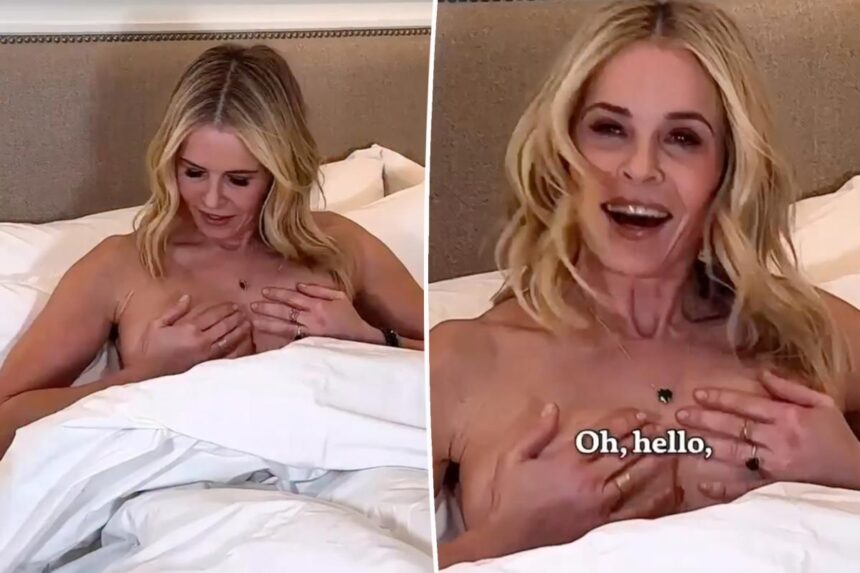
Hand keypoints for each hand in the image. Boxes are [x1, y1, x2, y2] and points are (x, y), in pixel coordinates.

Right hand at [132, 295, 253, 378]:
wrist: (144, 372)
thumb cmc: (148, 347)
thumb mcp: (157, 324)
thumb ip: (175, 311)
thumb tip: (187, 297)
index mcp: (188, 329)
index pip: (212, 316)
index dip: (225, 309)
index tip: (233, 304)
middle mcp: (200, 341)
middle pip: (224, 326)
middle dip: (235, 318)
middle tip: (244, 312)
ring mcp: (204, 354)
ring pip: (228, 340)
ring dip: (239, 331)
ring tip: (248, 324)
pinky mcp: (204, 365)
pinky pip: (224, 355)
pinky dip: (235, 349)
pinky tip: (243, 344)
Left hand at [250, 283, 376, 343]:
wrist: (360, 339)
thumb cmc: (349, 317)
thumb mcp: (339, 297)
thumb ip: (319, 290)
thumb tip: (299, 285)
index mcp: (318, 305)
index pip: (293, 298)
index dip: (278, 294)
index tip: (264, 292)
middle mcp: (312, 319)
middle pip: (285, 312)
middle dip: (268, 308)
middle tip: (252, 305)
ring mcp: (310, 333)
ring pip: (285, 327)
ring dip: (268, 323)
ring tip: (254, 321)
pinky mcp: (310, 345)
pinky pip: (291, 340)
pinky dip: (279, 338)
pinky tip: (267, 337)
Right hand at [477, 405, 680, 556]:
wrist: (508, 537)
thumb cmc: (509, 497)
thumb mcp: (513, 457)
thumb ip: (537, 432)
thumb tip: (553, 407)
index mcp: (567, 460)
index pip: (604, 434)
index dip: (626, 422)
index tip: (641, 414)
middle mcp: (587, 479)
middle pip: (624, 452)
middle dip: (646, 437)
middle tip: (663, 428)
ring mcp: (597, 503)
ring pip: (634, 477)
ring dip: (654, 461)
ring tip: (671, 449)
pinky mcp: (601, 525)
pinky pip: (635, 512)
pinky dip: (656, 501)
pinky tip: (671, 490)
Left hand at [676, 370, 859, 500]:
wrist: (856, 473)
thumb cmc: (835, 435)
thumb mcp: (820, 403)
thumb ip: (789, 388)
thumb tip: (760, 373)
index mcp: (788, 418)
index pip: (747, 405)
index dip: (721, 398)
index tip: (698, 394)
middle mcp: (778, 441)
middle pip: (735, 429)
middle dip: (705, 421)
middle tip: (680, 415)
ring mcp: (775, 466)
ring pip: (736, 455)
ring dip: (708, 448)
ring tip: (685, 441)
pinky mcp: (776, 487)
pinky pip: (746, 488)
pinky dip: (724, 488)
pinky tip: (703, 485)